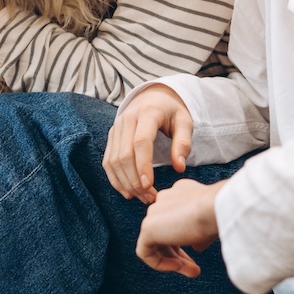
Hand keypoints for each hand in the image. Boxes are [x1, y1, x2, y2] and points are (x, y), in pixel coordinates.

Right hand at [103, 84, 193, 203]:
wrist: (152, 96)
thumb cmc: (171, 111)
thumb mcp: (185, 121)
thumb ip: (183, 143)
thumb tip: (179, 167)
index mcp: (148, 112)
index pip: (140, 142)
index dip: (143, 165)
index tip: (149, 185)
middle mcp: (127, 119)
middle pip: (124, 154)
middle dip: (135, 180)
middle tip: (150, 198)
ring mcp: (116, 128)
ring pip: (113, 160)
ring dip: (125, 183)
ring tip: (142, 197)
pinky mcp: (111, 136)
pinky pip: (107, 161)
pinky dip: (115, 179)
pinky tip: (127, 192)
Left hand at [136, 178, 225, 277]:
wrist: (215, 206)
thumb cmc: (219, 213)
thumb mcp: (210, 223)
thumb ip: (199, 233)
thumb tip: (195, 246)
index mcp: (179, 193)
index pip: (176, 219)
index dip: (186, 240)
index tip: (198, 253)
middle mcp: (164, 200)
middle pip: (165, 232)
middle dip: (179, 254)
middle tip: (195, 270)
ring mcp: (154, 212)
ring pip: (157, 243)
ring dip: (174, 262)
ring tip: (193, 271)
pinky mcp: (147, 227)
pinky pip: (146, 252)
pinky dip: (160, 264)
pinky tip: (178, 266)